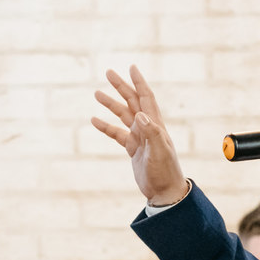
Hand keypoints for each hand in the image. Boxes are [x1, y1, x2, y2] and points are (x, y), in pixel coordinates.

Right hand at [91, 66, 189, 205]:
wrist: (165, 191)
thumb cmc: (165, 172)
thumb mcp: (159, 151)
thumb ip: (151, 132)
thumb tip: (139, 114)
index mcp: (155, 125)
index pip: (146, 98)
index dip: (139, 82)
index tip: (131, 67)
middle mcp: (147, 128)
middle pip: (132, 101)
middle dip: (121, 86)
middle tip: (108, 72)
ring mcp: (140, 138)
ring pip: (123, 115)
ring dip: (111, 104)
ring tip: (97, 93)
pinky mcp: (133, 149)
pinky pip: (117, 133)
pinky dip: (106, 126)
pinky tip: (95, 120)